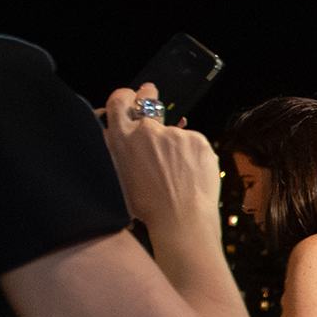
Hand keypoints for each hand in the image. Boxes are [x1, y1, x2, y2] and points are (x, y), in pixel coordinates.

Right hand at [99, 81, 219, 233]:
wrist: (180, 220)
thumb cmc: (148, 208)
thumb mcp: (118, 177)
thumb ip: (118, 150)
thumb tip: (119, 136)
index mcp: (121, 139)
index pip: (119, 101)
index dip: (126, 96)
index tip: (132, 96)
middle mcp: (146, 130)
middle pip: (148, 99)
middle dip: (149, 96)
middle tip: (152, 97)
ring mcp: (174, 133)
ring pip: (175, 132)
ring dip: (176, 145)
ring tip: (179, 173)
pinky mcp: (197, 139)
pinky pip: (194, 143)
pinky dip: (194, 156)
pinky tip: (191, 176)